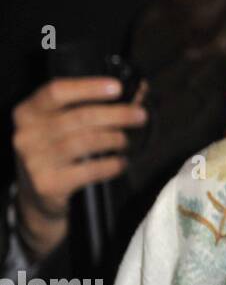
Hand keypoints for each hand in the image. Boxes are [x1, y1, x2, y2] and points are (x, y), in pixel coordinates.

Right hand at [12, 76, 147, 257]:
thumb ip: (92, 106)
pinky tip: (121, 163)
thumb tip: (138, 91)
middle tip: (139, 116)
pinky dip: (111, 165)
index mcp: (27, 112)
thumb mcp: (63, 125)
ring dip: (115, 139)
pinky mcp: (48, 184)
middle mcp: (26, 134)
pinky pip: (89, 170)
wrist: (38, 197)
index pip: (57, 91)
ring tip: (125, 141)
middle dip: (116, 114)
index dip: (89, 87)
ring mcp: (35, 161)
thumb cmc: (57, 152)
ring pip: (86, 142)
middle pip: (79, 117)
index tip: (117, 87)